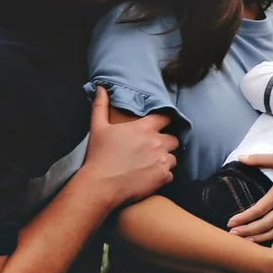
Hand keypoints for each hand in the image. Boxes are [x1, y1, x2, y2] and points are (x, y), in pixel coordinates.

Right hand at [81, 88, 176, 203]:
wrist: (100, 185)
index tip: (159, 126)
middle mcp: (157, 142)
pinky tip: (150, 176)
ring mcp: (162, 160)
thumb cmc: (99, 155)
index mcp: (144, 127)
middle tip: (153, 149)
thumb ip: (101, 105)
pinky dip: (163, 175)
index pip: (166, 117)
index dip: (164, 122)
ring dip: (165, 159)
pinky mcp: (163, 176)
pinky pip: (170, 174)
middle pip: (173, 139)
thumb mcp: (98, 127)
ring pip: (174, 157)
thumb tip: (101, 88)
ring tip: (151, 164)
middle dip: (166, 143)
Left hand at [227, 150, 272, 242]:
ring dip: (261, 238)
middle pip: (266, 224)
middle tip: (233, 235)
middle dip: (248, 231)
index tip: (231, 222)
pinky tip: (267, 243)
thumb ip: (260, 158)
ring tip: (246, 242)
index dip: (244, 217)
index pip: (259, 209)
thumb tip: (240, 157)